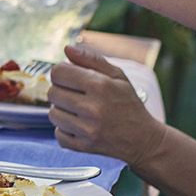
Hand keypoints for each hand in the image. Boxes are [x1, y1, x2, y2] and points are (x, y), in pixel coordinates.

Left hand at [48, 43, 163, 164]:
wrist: (143, 139)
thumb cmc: (128, 104)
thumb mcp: (117, 76)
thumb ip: (91, 59)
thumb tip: (66, 48)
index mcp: (100, 86)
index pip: (58, 72)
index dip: (61, 72)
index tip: (69, 77)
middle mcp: (93, 108)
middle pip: (52, 93)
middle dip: (61, 91)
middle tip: (76, 95)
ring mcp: (88, 130)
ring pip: (53, 114)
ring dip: (62, 111)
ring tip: (78, 111)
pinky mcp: (85, 146)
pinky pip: (58, 134)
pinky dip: (65, 130)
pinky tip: (79, 126)